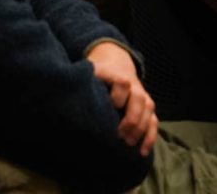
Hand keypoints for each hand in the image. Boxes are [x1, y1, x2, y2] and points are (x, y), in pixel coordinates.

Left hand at [87, 42, 157, 156]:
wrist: (114, 63)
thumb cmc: (95, 77)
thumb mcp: (87, 75)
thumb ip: (80, 86)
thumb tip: (62, 106)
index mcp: (115, 75)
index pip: (122, 82)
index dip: (117, 96)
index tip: (110, 107)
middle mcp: (132, 84)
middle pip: (138, 98)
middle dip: (131, 118)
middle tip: (119, 135)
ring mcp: (141, 95)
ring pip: (148, 109)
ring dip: (140, 128)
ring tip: (128, 144)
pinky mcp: (147, 107)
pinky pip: (154, 121)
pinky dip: (150, 137)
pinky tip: (142, 152)